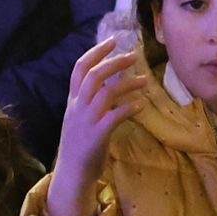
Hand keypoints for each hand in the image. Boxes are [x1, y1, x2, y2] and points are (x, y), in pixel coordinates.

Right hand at [46, 38, 147, 215]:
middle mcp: (77, 108)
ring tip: (145, 81)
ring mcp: (86, 122)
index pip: (79, 69)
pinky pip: (114, 117)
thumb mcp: (79, 118)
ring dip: (127, 84)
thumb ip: (89, 100)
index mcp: (72, 101)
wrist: (72, 175)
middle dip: (114, 63)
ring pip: (106, 94)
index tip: (112, 40)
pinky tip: (141, 105)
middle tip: (134, 55)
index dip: (95, 52)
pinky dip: (129, 108)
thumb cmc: (79, 145)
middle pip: (94, 76)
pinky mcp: (96, 137)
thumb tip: (107, 81)